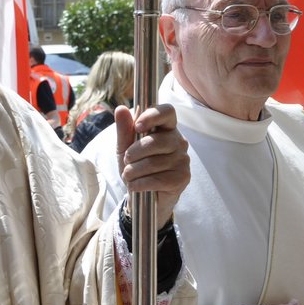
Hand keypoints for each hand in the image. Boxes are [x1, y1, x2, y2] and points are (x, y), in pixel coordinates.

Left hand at [115, 104, 189, 228]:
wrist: (144, 196)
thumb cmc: (136, 166)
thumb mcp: (124, 147)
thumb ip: (124, 129)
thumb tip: (121, 109)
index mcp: (166, 128)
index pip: (167, 111)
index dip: (152, 116)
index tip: (137, 127)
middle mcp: (179, 141)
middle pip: (155, 141)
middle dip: (133, 153)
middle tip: (126, 161)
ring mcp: (183, 160)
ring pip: (153, 163)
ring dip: (133, 171)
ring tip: (128, 175)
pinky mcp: (182, 178)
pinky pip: (156, 179)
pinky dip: (139, 184)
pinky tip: (135, 186)